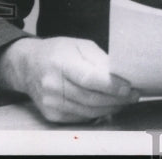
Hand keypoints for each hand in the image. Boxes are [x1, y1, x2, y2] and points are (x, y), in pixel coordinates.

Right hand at [0, 37, 139, 122]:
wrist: (28, 65)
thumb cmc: (59, 51)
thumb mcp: (80, 45)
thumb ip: (99, 60)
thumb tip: (121, 75)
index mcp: (60, 62)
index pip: (88, 78)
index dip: (111, 85)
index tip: (129, 87)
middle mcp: (52, 84)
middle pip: (90, 98)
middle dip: (116, 99)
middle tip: (134, 96)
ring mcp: (50, 102)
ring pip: (87, 111)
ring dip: (110, 108)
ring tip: (125, 101)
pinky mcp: (51, 114)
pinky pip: (79, 117)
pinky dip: (97, 113)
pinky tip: (108, 106)